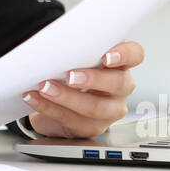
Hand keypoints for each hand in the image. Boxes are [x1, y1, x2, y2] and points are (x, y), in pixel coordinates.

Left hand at [21, 41, 142, 138]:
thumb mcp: (77, 59)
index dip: (124, 55)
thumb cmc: (72, 73)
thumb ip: (76, 51)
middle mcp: (120, 88)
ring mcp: (110, 110)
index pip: (134, 55)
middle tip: (69, 76)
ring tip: (45, 87)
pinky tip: (35, 98)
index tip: (106, 56)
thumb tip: (57, 42)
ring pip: (95, 107)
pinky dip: (49, 108)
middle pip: (117, 83)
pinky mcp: (92, 127)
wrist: (59, 101)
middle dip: (92, 79)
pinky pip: (72, 120)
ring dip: (66, 97)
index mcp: (121, 65)